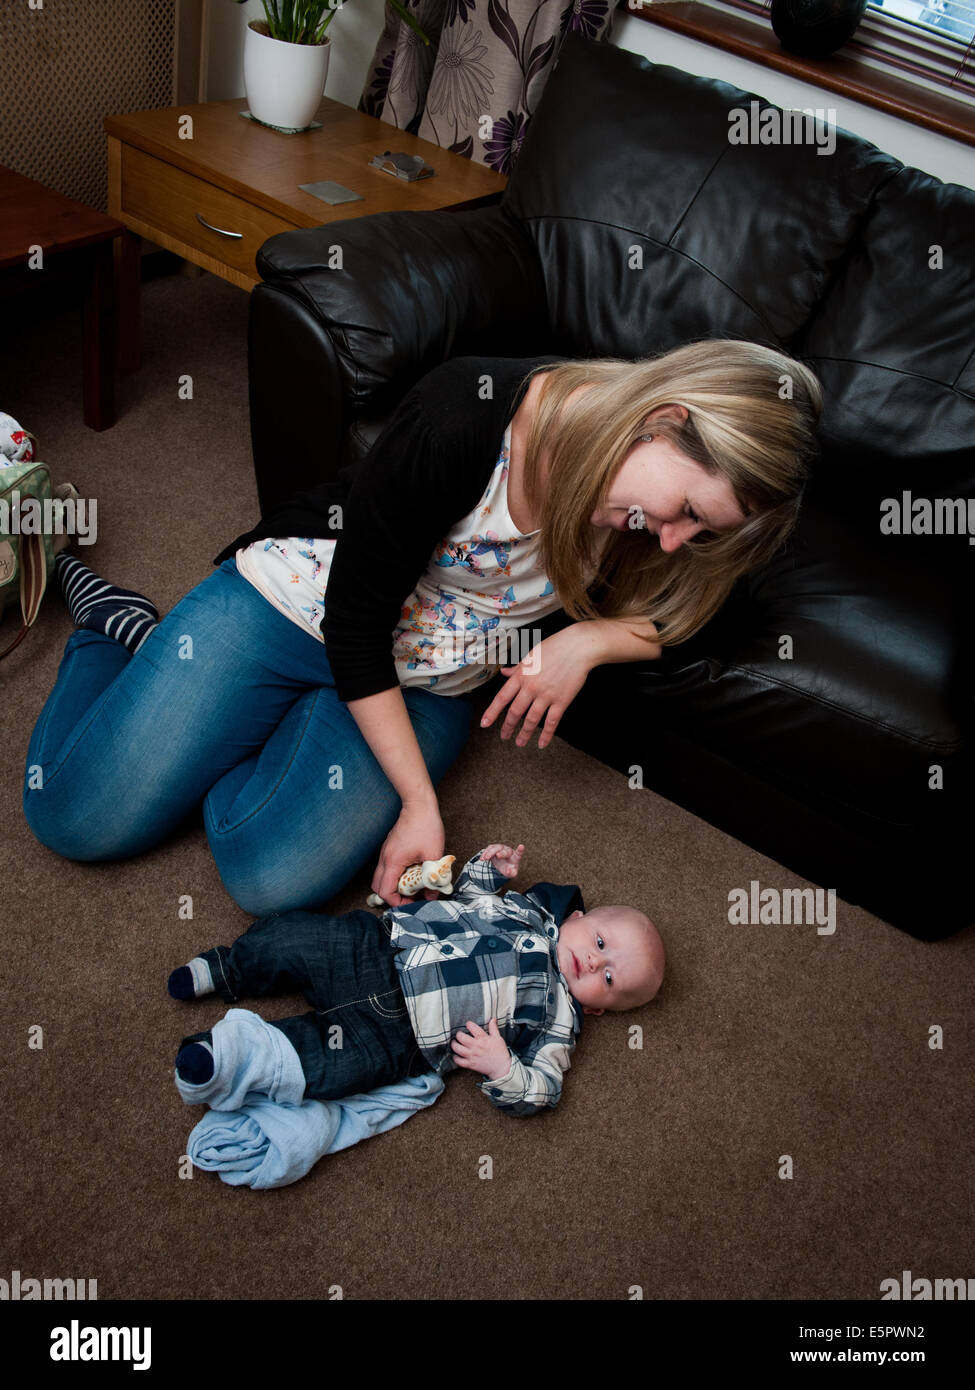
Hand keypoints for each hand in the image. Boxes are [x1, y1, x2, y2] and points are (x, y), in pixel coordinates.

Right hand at [372, 798, 443, 905]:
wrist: (419, 805)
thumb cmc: (426, 826)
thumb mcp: (433, 855)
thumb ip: (432, 877)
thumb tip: (433, 894)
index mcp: (393, 861)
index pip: (385, 891)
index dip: (396, 902)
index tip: (411, 902)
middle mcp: (385, 858)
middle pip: (377, 887)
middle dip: (392, 896)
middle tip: (409, 897)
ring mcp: (385, 852)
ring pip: (380, 878)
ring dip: (393, 886)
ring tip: (411, 886)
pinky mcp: (389, 848)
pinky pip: (386, 868)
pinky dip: (395, 876)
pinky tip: (411, 873)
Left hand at [450, 1018, 511, 1079]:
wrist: (502, 1067)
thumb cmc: (500, 1052)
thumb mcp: (498, 1038)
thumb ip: (493, 1028)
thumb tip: (492, 1019)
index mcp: (483, 1039)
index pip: (473, 1028)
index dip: (469, 1024)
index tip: (468, 1024)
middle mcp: (476, 1046)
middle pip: (462, 1038)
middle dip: (458, 1034)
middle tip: (459, 1034)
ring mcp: (473, 1056)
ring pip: (458, 1049)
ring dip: (454, 1045)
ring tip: (454, 1043)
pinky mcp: (471, 1064)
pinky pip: (460, 1061)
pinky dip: (456, 1058)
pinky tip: (456, 1055)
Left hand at [479, 625, 599, 749]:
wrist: (578, 647)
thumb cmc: (555, 647)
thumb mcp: (531, 655)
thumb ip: (517, 668)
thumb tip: (504, 672)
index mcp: (521, 675)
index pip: (502, 698)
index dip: (492, 712)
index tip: (485, 723)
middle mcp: (531, 687)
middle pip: (515, 712)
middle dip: (508, 727)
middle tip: (504, 736)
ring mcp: (546, 695)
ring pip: (531, 720)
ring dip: (524, 734)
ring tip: (520, 743)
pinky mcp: (561, 701)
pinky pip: (551, 722)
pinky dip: (546, 735)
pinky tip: (542, 744)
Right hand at [479, 843, 524, 878]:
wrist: (502, 865)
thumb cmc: (508, 868)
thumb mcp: (511, 873)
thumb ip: (512, 873)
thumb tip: (509, 872)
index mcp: (515, 857)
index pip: (519, 853)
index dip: (520, 850)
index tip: (522, 846)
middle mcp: (508, 851)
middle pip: (506, 851)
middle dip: (502, 853)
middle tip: (498, 855)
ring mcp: (501, 848)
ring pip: (496, 848)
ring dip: (490, 852)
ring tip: (485, 858)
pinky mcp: (494, 848)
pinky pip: (489, 849)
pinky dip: (485, 853)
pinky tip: (482, 858)